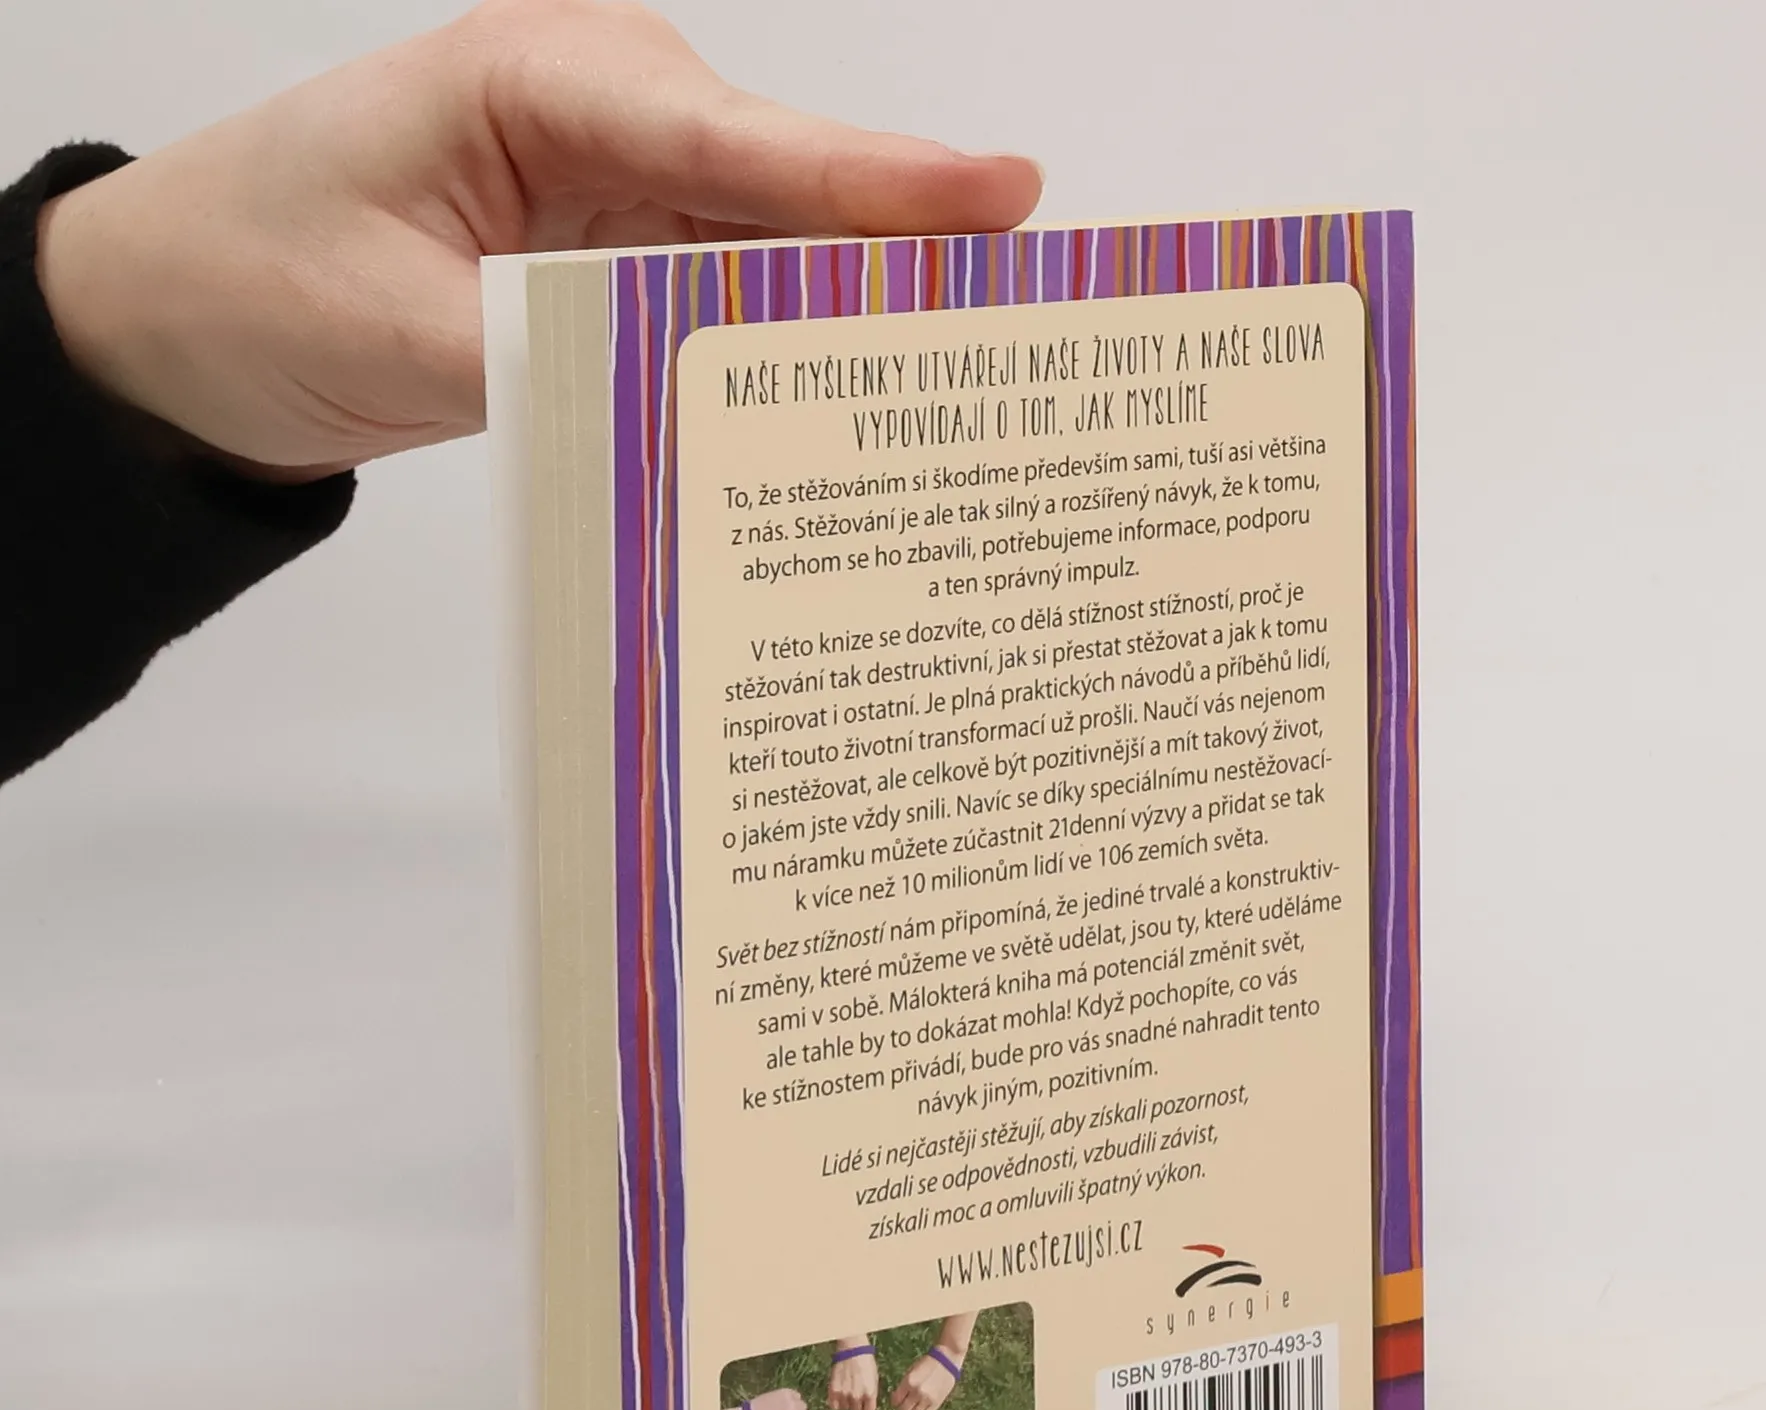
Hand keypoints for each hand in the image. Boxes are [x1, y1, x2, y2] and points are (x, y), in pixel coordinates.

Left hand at [34, 0, 1043, 476]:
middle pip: (786, 187)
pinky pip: (726, 305)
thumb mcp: (396, 329)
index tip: (996, 197)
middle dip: (904, 247)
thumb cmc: (252, 274)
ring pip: (773, 250)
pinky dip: (785, 351)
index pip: (731, 140)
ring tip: (975, 371)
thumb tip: (697, 415)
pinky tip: (855, 399)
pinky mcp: (617, 264)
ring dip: (855, 311)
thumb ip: (556, 363)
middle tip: (1030, 311)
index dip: (873, 176)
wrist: (178, 320)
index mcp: (539, 81)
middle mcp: (602, 118)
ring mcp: (618, 194)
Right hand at [827, 1340, 878, 1409]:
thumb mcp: (874, 1379)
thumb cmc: (866, 1362)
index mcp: (870, 1394)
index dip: (866, 1408)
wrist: (852, 1349)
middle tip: (854, 1396)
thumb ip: (870, 1394)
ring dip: (845, 1403)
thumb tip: (867, 1404)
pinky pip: (833, 1405)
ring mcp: (844, 1394)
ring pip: (844, 1408)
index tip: (864, 1405)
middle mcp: (857, 1396)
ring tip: (846, 1392)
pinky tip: (838, 1395)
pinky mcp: (833, 1390)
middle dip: (856, 1405)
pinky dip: (835, 1402)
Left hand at [890, 1349, 961, 1409]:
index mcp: (908, 1382)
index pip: (895, 1400)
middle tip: (903, 1409)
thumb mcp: (911, 1371)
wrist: (946, 1361)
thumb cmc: (927, 1363)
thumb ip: (904, 1385)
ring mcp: (927, 1400)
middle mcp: (916, 1392)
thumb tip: (898, 1398)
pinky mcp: (936, 1404)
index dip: (895, 1403)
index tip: (896, 1402)